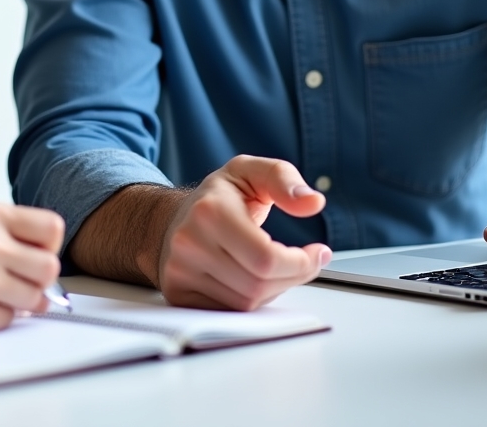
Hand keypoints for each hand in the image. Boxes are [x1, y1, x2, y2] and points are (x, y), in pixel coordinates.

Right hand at [0, 200, 63, 332]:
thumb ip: (9, 235)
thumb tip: (51, 267)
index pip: (52, 228)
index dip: (47, 245)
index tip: (32, 254)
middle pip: (50, 268)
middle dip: (37, 280)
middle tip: (13, 280)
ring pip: (35, 299)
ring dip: (17, 301)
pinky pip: (8, 321)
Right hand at [158, 155, 331, 310]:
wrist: (169, 218)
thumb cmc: (216, 198)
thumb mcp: (250, 173)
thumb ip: (283, 178)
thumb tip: (312, 202)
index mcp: (209, 210)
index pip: (266, 258)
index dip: (301, 263)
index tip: (316, 253)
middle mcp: (189, 242)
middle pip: (258, 285)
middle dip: (290, 277)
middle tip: (301, 262)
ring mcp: (179, 270)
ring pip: (246, 304)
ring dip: (270, 290)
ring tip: (269, 266)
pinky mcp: (178, 293)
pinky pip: (228, 313)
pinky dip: (249, 302)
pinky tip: (250, 280)